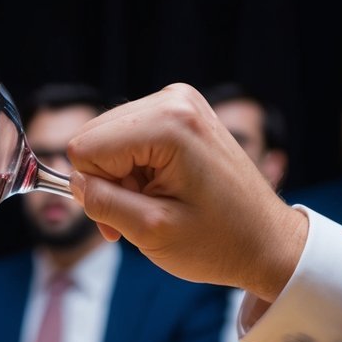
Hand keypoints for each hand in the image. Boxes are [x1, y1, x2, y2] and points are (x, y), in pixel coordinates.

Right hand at [67, 83, 307, 302]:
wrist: (268, 241)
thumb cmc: (219, 241)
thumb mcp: (151, 231)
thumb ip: (102, 203)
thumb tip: (74, 183)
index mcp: (168, 123)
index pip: (84, 147)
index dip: (94, 189)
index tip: (122, 220)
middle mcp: (173, 100)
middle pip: (94, 137)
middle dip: (106, 182)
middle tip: (139, 216)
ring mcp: (179, 102)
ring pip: (108, 138)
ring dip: (121, 178)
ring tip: (154, 205)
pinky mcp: (181, 112)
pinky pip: (129, 137)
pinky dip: (136, 169)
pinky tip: (161, 190)